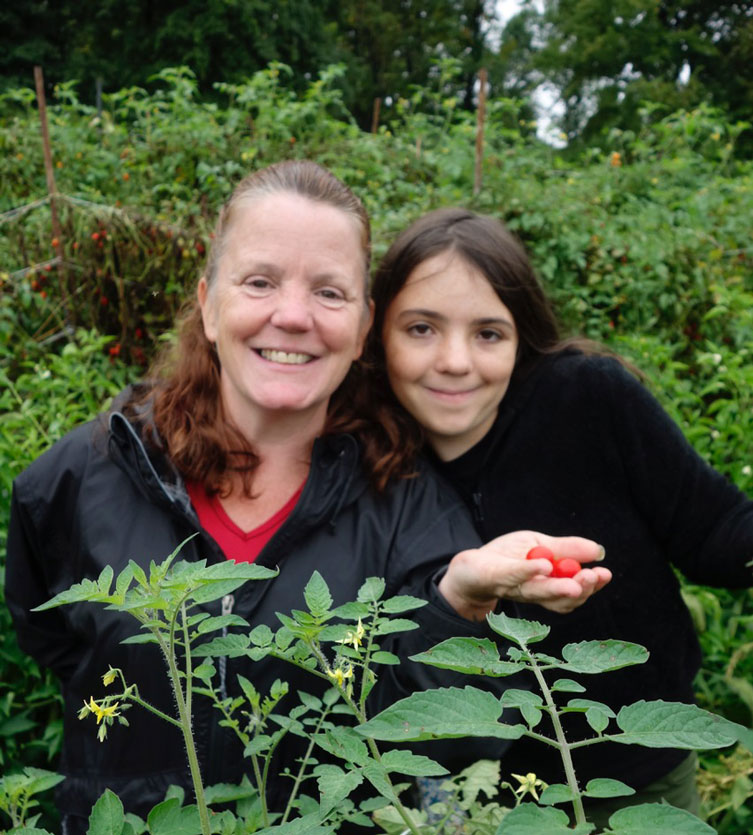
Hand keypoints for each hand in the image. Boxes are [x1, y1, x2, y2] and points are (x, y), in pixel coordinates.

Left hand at [438, 530, 610, 620]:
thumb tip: (599, 550)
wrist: (470, 567)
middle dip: (580, 590)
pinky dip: (528, 570)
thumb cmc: (506, 557)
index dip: (591, 586)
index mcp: (548, 585)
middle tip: (592, 578)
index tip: (604, 574)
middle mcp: (533, 593)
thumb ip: (566, 549)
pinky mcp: (496, 578)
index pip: (574, 592)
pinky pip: (513, 575)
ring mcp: (514, 588)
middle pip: (561, 600)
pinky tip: (542, 565)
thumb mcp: (539, 544)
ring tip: (573, 582)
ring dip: (557, 589)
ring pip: (539, 593)